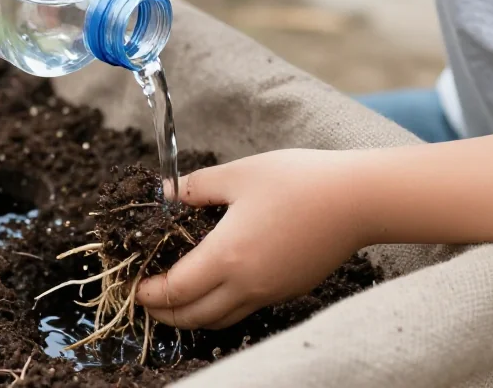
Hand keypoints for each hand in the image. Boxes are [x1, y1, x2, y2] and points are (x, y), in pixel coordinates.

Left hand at [135, 149, 370, 329]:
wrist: (357, 199)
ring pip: (221, 319)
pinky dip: (221, 307)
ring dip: (192, 316)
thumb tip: (166, 194)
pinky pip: (246, 308)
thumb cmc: (298, 181)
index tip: (135, 285)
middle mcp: (247, 284)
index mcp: (227, 257)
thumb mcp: (239, 173)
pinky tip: (217, 285)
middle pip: (194, 317)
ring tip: (176, 299)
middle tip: (147, 300)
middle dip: (164, 313)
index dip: (149, 292)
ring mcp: (270, 291)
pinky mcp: (289, 289)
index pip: (175, 290)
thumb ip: (196, 186)